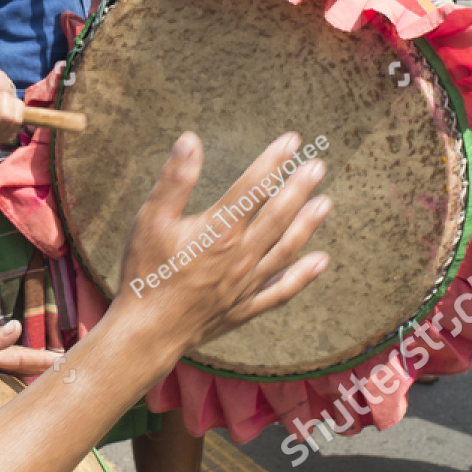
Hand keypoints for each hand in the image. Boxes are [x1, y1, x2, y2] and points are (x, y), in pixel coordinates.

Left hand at [0, 321, 61, 385]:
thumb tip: (17, 326)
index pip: (20, 355)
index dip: (43, 359)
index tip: (68, 361)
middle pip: (16, 360)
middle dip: (40, 364)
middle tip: (65, 368)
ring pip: (5, 369)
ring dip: (25, 372)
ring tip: (44, 378)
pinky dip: (5, 381)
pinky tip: (6, 388)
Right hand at [109, 132, 330, 362]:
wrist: (147, 332)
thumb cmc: (145, 273)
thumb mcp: (150, 220)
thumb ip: (174, 180)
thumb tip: (190, 140)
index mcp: (218, 230)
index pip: (253, 187)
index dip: (274, 162)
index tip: (292, 141)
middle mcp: (240, 255)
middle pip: (277, 215)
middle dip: (299, 188)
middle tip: (319, 167)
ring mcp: (246, 283)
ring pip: (286, 248)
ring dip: (307, 225)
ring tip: (326, 203)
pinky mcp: (245, 306)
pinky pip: (281, 290)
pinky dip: (303, 275)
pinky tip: (320, 261)